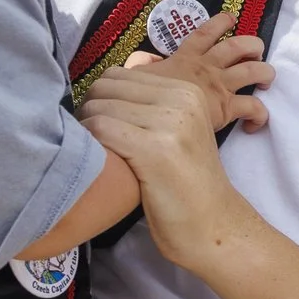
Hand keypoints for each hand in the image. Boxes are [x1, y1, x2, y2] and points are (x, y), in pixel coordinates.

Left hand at [81, 65, 259, 273]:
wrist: (212, 224)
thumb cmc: (185, 183)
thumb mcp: (178, 132)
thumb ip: (150, 106)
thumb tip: (99, 89)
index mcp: (187, 90)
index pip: (118, 74)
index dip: (99, 98)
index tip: (102, 125)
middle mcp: (182, 99)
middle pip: (105, 87)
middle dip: (89, 110)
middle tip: (92, 140)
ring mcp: (170, 123)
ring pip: (99, 107)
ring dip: (86, 130)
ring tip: (96, 153)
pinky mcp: (154, 150)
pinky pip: (101, 129)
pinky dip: (89, 143)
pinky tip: (99, 162)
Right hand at [118, 11, 271, 132]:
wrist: (152, 118)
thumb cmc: (142, 98)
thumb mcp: (135, 76)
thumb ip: (141, 65)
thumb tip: (144, 60)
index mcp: (187, 57)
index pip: (205, 32)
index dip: (220, 22)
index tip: (231, 18)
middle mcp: (208, 67)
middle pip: (239, 46)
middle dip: (253, 45)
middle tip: (256, 52)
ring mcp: (220, 86)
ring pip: (254, 71)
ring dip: (265, 72)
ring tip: (265, 79)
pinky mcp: (227, 108)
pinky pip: (253, 107)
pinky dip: (259, 114)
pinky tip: (252, 124)